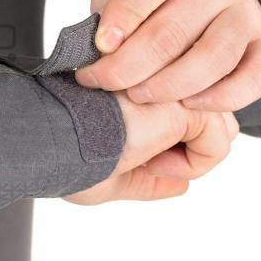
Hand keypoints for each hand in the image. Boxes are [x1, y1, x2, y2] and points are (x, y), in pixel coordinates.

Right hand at [65, 92, 238, 204]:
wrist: (44, 142)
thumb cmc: (61, 150)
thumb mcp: (108, 167)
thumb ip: (148, 174)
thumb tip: (182, 183)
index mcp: (137, 83)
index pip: (179, 107)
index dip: (163, 143)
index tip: (124, 151)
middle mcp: (155, 77)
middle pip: (202, 112)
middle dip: (182, 146)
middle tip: (136, 158)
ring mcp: (168, 86)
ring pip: (214, 128)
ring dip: (184, 158)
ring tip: (140, 160)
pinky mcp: (179, 104)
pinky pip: (216, 144)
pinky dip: (191, 166)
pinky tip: (150, 162)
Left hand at [75, 0, 260, 111]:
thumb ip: (110, 7)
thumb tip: (104, 50)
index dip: (125, 15)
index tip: (101, 45)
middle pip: (174, 29)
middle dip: (129, 66)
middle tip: (102, 80)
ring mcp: (245, 8)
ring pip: (212, 58)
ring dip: (168, 86)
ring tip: (136, 94)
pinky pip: (253, 78)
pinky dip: (220, 98)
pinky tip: (187, 104)